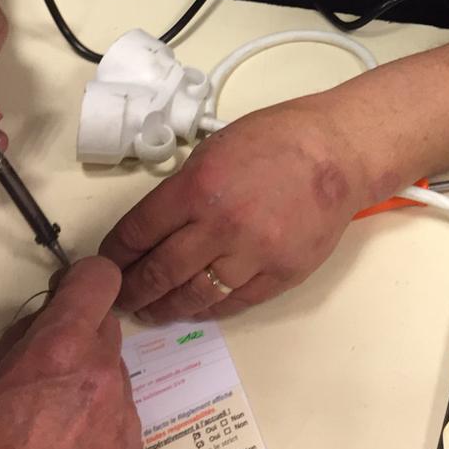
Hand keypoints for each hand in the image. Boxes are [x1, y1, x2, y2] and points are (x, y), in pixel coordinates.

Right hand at [0, 257, 142, 448]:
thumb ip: (20, 343)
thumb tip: (40, 323)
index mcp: (62, 347)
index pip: (99, 278)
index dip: (84, 280)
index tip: (67, 294)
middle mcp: (103, 371)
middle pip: (105, 328)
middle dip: (80, 338)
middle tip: (49, 370)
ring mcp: (124, 411)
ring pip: (114, 374)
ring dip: (92, 384)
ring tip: (55, 425)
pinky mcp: (134, 448)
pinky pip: (121, 416)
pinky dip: (102, 422)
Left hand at [100, 99, 372, 322]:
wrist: (340, 153)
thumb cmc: (280, 138)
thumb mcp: (216, 147)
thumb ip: (185, 188)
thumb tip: (156, 224)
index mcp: (198, 187)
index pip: (138, 231)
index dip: (116, 253)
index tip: (107, 263)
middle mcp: (221, 226)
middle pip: (160, 271)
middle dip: (134, 289)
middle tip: (120, 299)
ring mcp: (253, 255)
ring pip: (194, 296)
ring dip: (166, 307)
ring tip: (151, 310)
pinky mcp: (280, 275)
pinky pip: (234, 302)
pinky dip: (209, 308)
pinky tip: (195, 307)